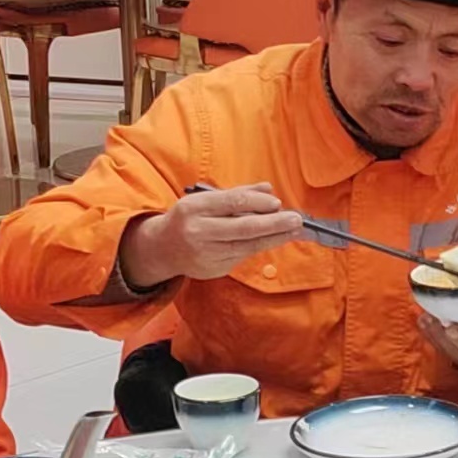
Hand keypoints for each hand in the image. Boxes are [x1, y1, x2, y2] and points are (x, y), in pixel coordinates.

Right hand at [118, 182, 304, 288]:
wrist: (162, 249)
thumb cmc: (189, 218)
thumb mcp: (205, 200)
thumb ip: (237, 194)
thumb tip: (268, 189)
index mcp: (194, 208)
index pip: (232, 202)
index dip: (258, 203)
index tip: (277, 203)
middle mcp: (198, 231)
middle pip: (243, 228)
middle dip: (273, 224)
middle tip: (296, 219)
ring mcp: (205, 253)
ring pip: (246, 246)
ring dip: (274, 238)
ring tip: (293, 231)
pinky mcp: (212, 269)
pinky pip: (241, 256)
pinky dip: (260, 246)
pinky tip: (276, 240)